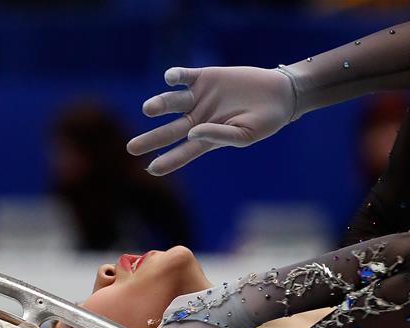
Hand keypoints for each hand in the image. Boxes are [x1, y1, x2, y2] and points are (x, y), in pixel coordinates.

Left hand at [127, 66, 295, 175]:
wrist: (278, 94)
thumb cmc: (264, 121)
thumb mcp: (245, 134)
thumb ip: (219, 135)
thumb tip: (192, 133)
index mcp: (207, 139)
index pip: (183, 153)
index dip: (167, 161)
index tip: (150, 169)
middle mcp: (197, 119)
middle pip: (169, 131)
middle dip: (151, 139)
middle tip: (131, 148)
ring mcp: (199, 98)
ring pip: (172, 103)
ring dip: (160, 105)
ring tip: (148, 110)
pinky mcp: (204, 77)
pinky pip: (185, 76)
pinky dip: (176, 76)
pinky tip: (170, 79)